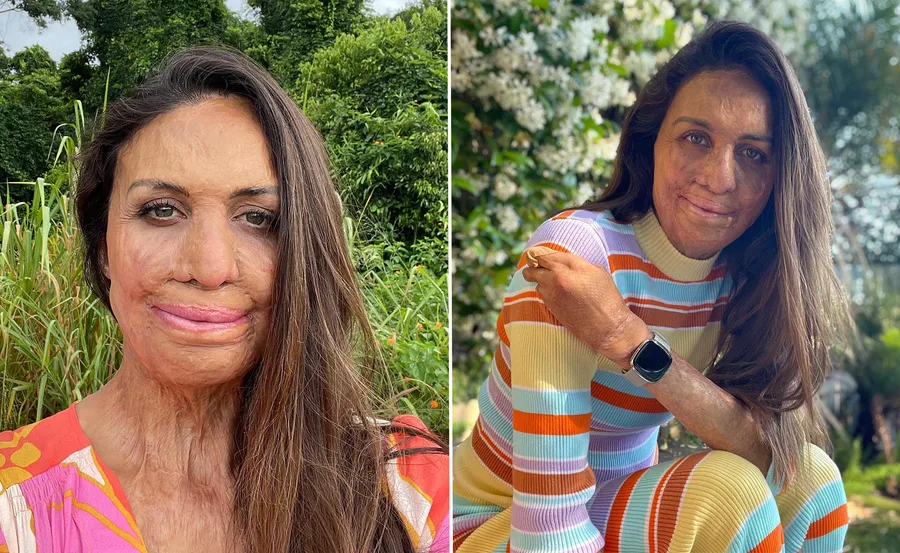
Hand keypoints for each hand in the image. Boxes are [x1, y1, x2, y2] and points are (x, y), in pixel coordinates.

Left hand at [521, 247, 651, 366]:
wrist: (607, 326)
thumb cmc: (607, 298)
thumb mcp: (598, 272)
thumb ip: (578, 264)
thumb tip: (564, 262)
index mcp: (574, 266)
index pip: (549, 255)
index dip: (543, 255)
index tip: (540, 256)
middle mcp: (560, 277)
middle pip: (536, 267)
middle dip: (533, 266)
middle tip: (534, 266)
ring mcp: (553, 292)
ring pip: (537, 281)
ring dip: (541, 280)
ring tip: (551, 282)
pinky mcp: (550, 306)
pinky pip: (542, 293)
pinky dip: (546, 291)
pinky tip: (556, 294)